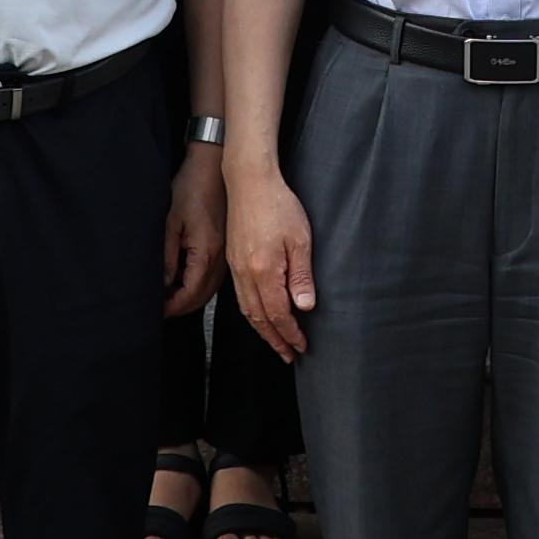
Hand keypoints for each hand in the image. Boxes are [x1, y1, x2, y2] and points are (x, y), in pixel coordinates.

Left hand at [160, 142, 227, 321]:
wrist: (213, 165)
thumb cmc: (192, 186)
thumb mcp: (170, 222)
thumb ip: (168, 257)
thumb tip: (165, 284)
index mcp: (206, 252)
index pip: (191, 293)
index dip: (173, 306)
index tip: (159, 311)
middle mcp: (221, 256)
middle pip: (203, 296)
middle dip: (182, 307)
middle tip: (163, 309)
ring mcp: (227, 251)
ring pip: (211, 288)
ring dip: (192, 297)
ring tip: (171, 298)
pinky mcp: (226, 244)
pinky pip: (215, 275)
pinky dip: (201, 285)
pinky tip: (187, 281)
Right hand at [225, 165, 315, 363]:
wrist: (249, 182)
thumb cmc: (278, 205)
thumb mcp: (300, 240)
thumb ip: (301, 276)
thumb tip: (305, 307)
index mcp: (263, 272)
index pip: (279, 314)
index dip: (291, 333)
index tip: (302, 346)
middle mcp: (245, 275)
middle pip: (260, 319)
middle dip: (275, 340)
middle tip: (288, 356)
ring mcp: (236, 269)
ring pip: (248, 311)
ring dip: (262, 330)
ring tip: (276, 343)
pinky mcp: (233, 261)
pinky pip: (241, 298)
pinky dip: (252, 314)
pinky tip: (260, 316)